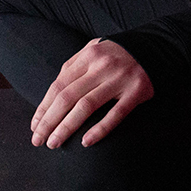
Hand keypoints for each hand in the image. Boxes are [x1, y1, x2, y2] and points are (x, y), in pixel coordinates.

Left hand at [30, 39, 152, 149]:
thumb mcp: (94, 50)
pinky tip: (86, 142)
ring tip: (54, 143)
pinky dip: (100, 129)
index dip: (44, 107)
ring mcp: (119, 79)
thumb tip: (52, 93)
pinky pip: (116, 114)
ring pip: (86, 106)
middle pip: (67, 97)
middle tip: (38, 140)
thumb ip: (74, 67)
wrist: (156, 47)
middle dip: (49, 121)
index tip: (35, 126)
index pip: (58, 85)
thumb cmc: (117, 54)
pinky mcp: (136, 92)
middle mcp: (101, 67)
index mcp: (88, 56)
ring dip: (67, 127)